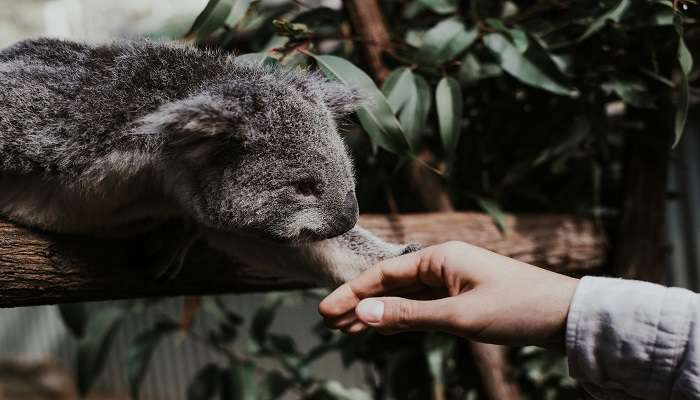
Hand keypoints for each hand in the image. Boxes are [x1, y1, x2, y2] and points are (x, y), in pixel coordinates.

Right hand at [319, 241, 578, 349]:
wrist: (565, 315)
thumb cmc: (516, 308)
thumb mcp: (458, 316)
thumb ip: (408, 314)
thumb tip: (363, 312)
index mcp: (440, 257)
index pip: (384, 274)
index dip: (352, 293)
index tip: (325, 310)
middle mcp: (442, 263)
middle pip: (390, 283)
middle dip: (358, 302)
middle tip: (327, 321)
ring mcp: (451, 280)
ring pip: (404, 295)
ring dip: (376, 311)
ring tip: (346, 328)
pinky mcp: (461, 297)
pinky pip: (421, 305)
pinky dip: (400, 316)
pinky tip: (382, 325)